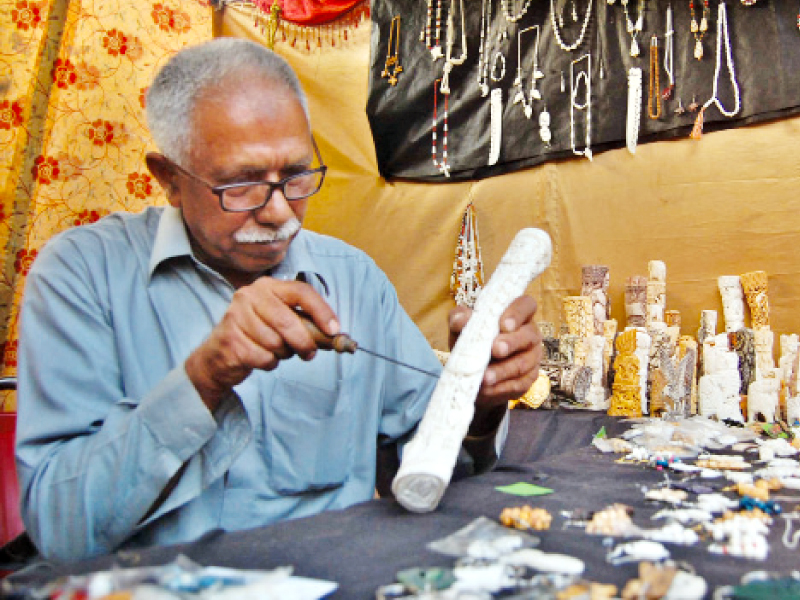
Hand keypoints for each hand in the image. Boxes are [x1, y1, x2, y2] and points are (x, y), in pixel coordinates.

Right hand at [185, 278, 338, 409]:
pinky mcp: (231, 340)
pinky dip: (269, 363)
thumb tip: (335, 334)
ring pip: (277, 343)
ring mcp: (236, 317)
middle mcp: (249, 296)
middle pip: (290, 321)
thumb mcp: (280, 321)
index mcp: (267, 286)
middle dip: (305, 342)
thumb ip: (304, 322)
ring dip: (283, 354)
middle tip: (309, 353)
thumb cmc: (256, 336)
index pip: (301, 291)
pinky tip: (260, 358)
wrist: (217, 356)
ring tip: (274, 351)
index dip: (322, 311)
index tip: (334, 330)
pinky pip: (265, 358)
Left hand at [448, 295, 542, 413]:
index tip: (503, 324)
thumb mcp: (461, 328)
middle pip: (529, 335)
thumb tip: (460, 319)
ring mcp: (532, 357)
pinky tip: (487, 389)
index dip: (518, 313)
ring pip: (523, 363)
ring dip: (503, 371)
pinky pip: (519, 384)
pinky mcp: (528, 379)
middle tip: (495, 350)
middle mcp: (530, 333)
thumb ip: (459, 319)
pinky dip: (501, 387)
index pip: (526, 305)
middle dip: (511, 343)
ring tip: (485, 377)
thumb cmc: (472, 340)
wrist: (473, 372)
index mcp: (517, 314)